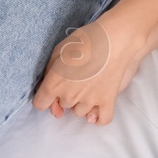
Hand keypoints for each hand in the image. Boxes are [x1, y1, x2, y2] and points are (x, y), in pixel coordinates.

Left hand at [32, 9, 148, 124]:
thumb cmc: (86, 40)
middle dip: (67, 95)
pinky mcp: (107, 101)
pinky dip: (99, 116)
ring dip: (83, 103)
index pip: (40, 104)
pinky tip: (99, 106)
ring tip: (92, 86)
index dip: (46, 96)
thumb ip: (49, 73)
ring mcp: (89, 101)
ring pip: (80, 112)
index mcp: (54, 84)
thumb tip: (51, 92)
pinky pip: (102, 119)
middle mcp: (69, 96)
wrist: (117, 39)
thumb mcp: (58, 50)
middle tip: (79, 78)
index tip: (54, 89)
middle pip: (63, 106)